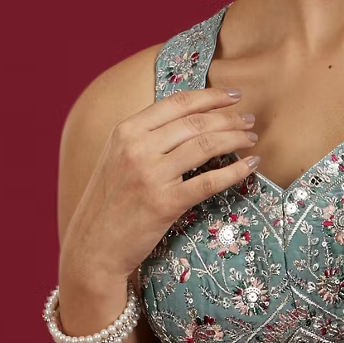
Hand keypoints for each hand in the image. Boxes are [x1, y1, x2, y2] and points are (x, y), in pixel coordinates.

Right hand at [60, 85, 258, 303]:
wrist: (93, 246)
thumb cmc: (108, 204)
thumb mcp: (117, 159)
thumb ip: (145, 138)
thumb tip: (186, 122)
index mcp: (125, 131)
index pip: (176, 103)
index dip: (210, 96)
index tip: (233, 96)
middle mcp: (137, 148)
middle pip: (195, 122)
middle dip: (229, 118)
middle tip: (249, 120)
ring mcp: (151, 175)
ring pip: (205, 145)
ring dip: (235, 139)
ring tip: (251, 139)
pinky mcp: (165, 203)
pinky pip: (209, 181)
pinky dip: (235, 171)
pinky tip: (250, 166)